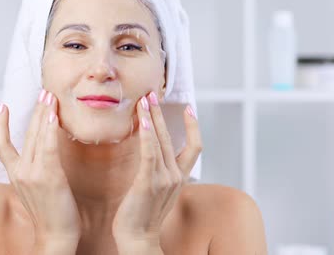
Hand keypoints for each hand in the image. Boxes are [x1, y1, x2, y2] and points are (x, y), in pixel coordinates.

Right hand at [0, 90, 80, 247]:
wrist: (55, 237)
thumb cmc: (51, 216)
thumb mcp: (36, 190)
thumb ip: (35, 171)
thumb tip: (42, 156)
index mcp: (15, 176)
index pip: (2, 146)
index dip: (0, 125)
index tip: (2, 107)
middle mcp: (20, 172)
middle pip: (25, 133)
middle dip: (35, 110)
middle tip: (43, 92)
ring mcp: (32, 174)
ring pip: (36, 135)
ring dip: (44, 112)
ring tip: (50, 96)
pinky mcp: (48, 176)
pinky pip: (48, 146)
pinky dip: (49, 128)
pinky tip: (53, 115)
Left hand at [112, 91, 202, 246]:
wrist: (138, 239)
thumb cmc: (141, 216)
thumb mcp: (156, 191)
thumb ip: (158, 173)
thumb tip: (151, 155)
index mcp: (180, 178)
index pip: (195, 147)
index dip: (194, 127)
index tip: (189, 108)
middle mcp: (176, 176)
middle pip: (173, 137)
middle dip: (162, 113)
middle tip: (152, 94)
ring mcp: (165, 179)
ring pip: (160, 140)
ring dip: (152, 117)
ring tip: (144, 100)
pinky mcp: (149, 182)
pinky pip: (150, 153)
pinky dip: (147, 134)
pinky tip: (141, 120)